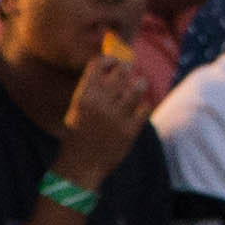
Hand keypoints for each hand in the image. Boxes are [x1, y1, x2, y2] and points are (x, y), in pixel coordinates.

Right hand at [54, 34, 171, 178]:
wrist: (80, 164)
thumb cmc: (79, 132)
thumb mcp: (78, 107)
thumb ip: (94, 88)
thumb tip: (116, 64)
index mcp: (83, 96)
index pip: (98, 63)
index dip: (110, 59)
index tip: (114, 62)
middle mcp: (99, 103)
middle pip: (122, 70)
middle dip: (126, 69)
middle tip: (127, 74)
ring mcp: (116, 117)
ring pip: (138, 86)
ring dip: (139, 85)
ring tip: (136, 87)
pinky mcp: (130, 130)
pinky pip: (145, 107)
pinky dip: (143, 106)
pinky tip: (137, 109)